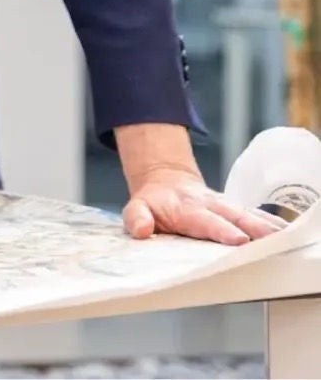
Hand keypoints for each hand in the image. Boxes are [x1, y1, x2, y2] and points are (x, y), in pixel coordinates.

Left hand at [122, 165, 285, 244]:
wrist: (165, 181)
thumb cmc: (153, 202)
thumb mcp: (136, 207)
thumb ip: (136, 218)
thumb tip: (141, 230)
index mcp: (186, 208)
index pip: (205, 221)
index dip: (222, 230)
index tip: (238, 239)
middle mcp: (210, 204)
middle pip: (234, 216)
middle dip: (252, 228)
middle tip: (269, 240)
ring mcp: (225, 206)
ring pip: (249, 214)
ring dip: (266, 226)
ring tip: (283, 237)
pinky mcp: (235, 209)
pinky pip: (256, 215)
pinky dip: (271, 223)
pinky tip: (285, 232)